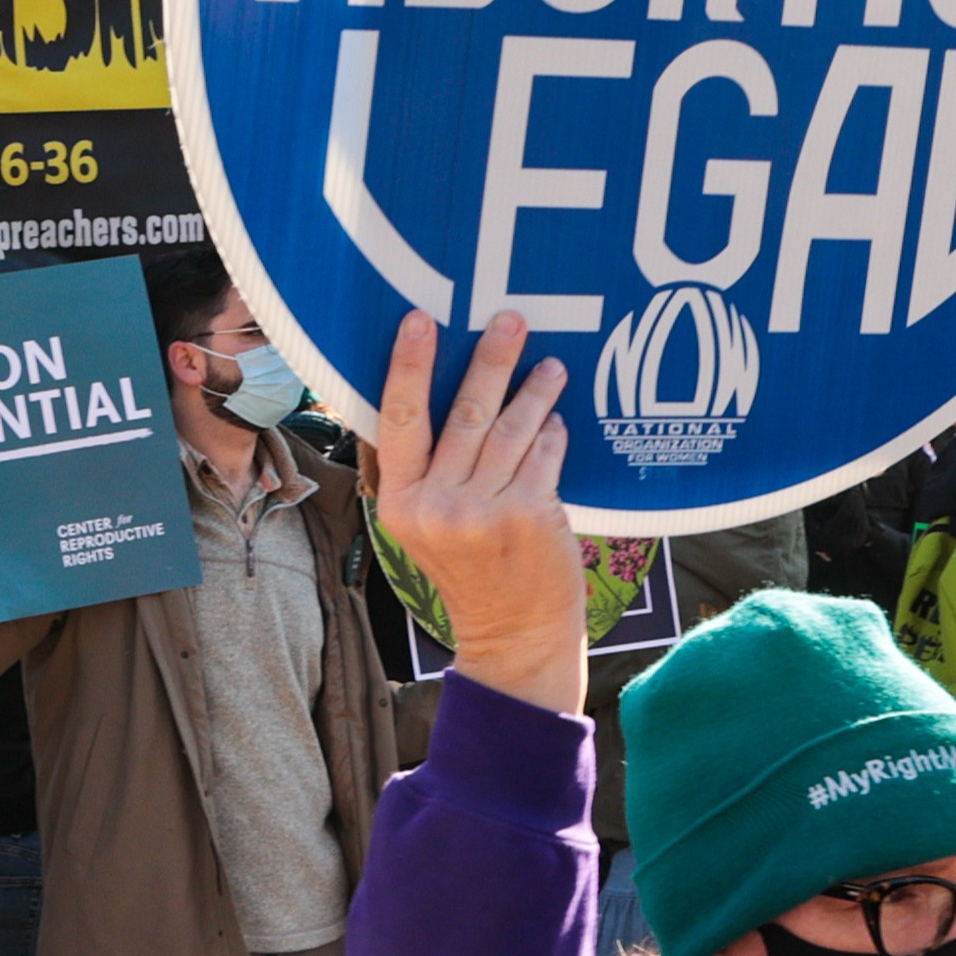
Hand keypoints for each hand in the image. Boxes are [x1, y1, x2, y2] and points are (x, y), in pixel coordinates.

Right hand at [364, 311, 582, 711]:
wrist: (514, 636)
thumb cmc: (472, 574)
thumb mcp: (426, 529)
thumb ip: (428, 473)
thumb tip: (443, 397)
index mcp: (400, 504)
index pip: (398, 420)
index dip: (408, 366)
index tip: (419, 320)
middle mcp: (436, 505)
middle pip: (461, 412)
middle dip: (488, 360)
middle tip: (508, 319)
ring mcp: (483, 511)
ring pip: (509, 428)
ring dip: (533, 390)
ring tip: (550, 366)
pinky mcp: (529, 514)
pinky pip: (543, 454)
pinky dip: (552, 433)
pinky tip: (557, 421)